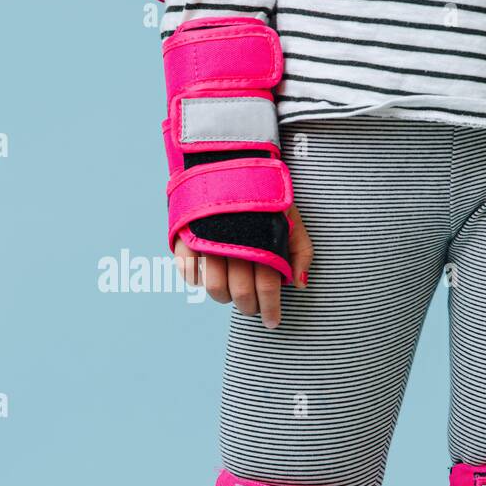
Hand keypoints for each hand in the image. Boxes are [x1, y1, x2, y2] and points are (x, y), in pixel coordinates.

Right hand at [174, 205, 313, 328]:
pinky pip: (189, 274)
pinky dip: (200, 281)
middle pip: (239, 292)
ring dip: (225, 297)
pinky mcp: (184, 238)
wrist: (226, 162)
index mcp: (261, 238)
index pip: (267, 286)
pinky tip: (212, 274)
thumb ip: (301, 250)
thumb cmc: (262, 195)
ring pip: (214, 288)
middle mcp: (232, 240)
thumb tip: (300, 286)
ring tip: (233, 292)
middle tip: (254, 308)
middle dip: (249, 307)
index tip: (273, 322)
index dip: (270, 308)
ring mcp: (205, 240)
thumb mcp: (290, 217)